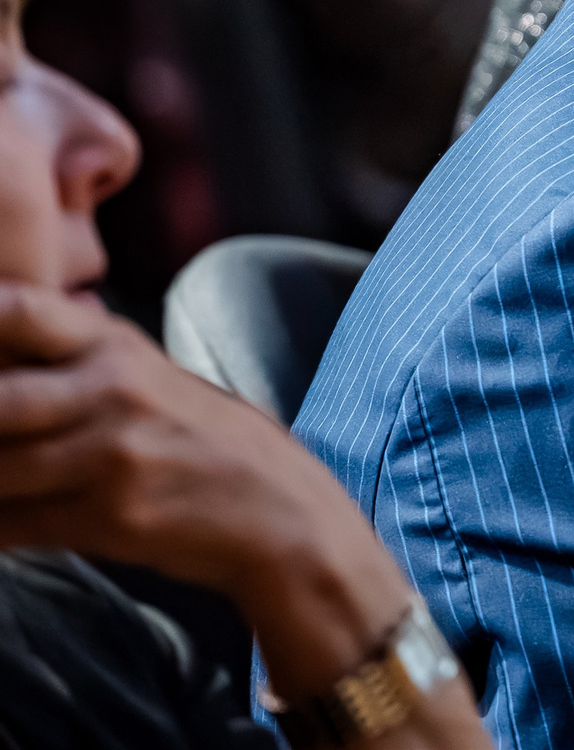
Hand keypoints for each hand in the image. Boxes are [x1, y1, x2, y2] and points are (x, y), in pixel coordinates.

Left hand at [0, 284, 485, 740]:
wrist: (280, 511)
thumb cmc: (200, 441)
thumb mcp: (146, 376)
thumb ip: (71, 362)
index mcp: (114, 347)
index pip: (20, 312)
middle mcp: (113, 391)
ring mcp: (113, 456)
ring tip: (6, 485)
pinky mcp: (110, 517)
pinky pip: (12, 528)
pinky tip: (12, 523)